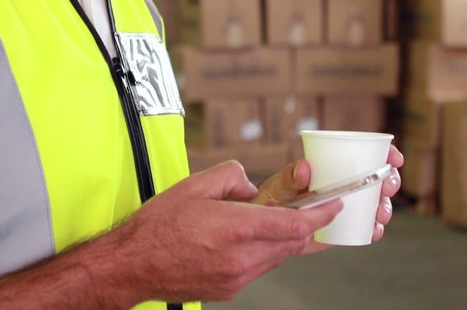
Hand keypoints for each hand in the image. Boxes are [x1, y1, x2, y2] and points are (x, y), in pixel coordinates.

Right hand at [106, 161, 342, 302]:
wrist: (132, 266)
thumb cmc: (158, 225)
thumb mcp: (194, 185)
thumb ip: (231, 177)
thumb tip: (251, 186)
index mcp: (237, 228)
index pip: (296, 224)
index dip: (322, 214)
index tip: (335, 204)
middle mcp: (242, 258)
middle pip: (294, 243)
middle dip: (309, 226)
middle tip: (317, 209)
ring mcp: (238, 278)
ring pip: (278, 256)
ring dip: (285, 238)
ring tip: (278, 220)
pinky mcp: (230, 289)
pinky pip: (259, 268)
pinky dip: (263, 251)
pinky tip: (248, 239)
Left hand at [252, 144, 404, 244]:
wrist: (261, 229)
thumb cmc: (268, 201)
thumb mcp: (276, 188)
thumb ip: (288, 178)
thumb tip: (305, 167)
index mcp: (331, 166)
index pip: (366, 153)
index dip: (386, 154)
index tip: (394, 159)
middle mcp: (342, 184)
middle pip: (377, 178)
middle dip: (389, 182)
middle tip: (385, 189)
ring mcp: (344, 206)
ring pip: (375, 203)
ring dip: (384, 207)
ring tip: (378, 216)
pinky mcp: (342, 226)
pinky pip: (363, 226)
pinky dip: (373, 228)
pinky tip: (373, 231)